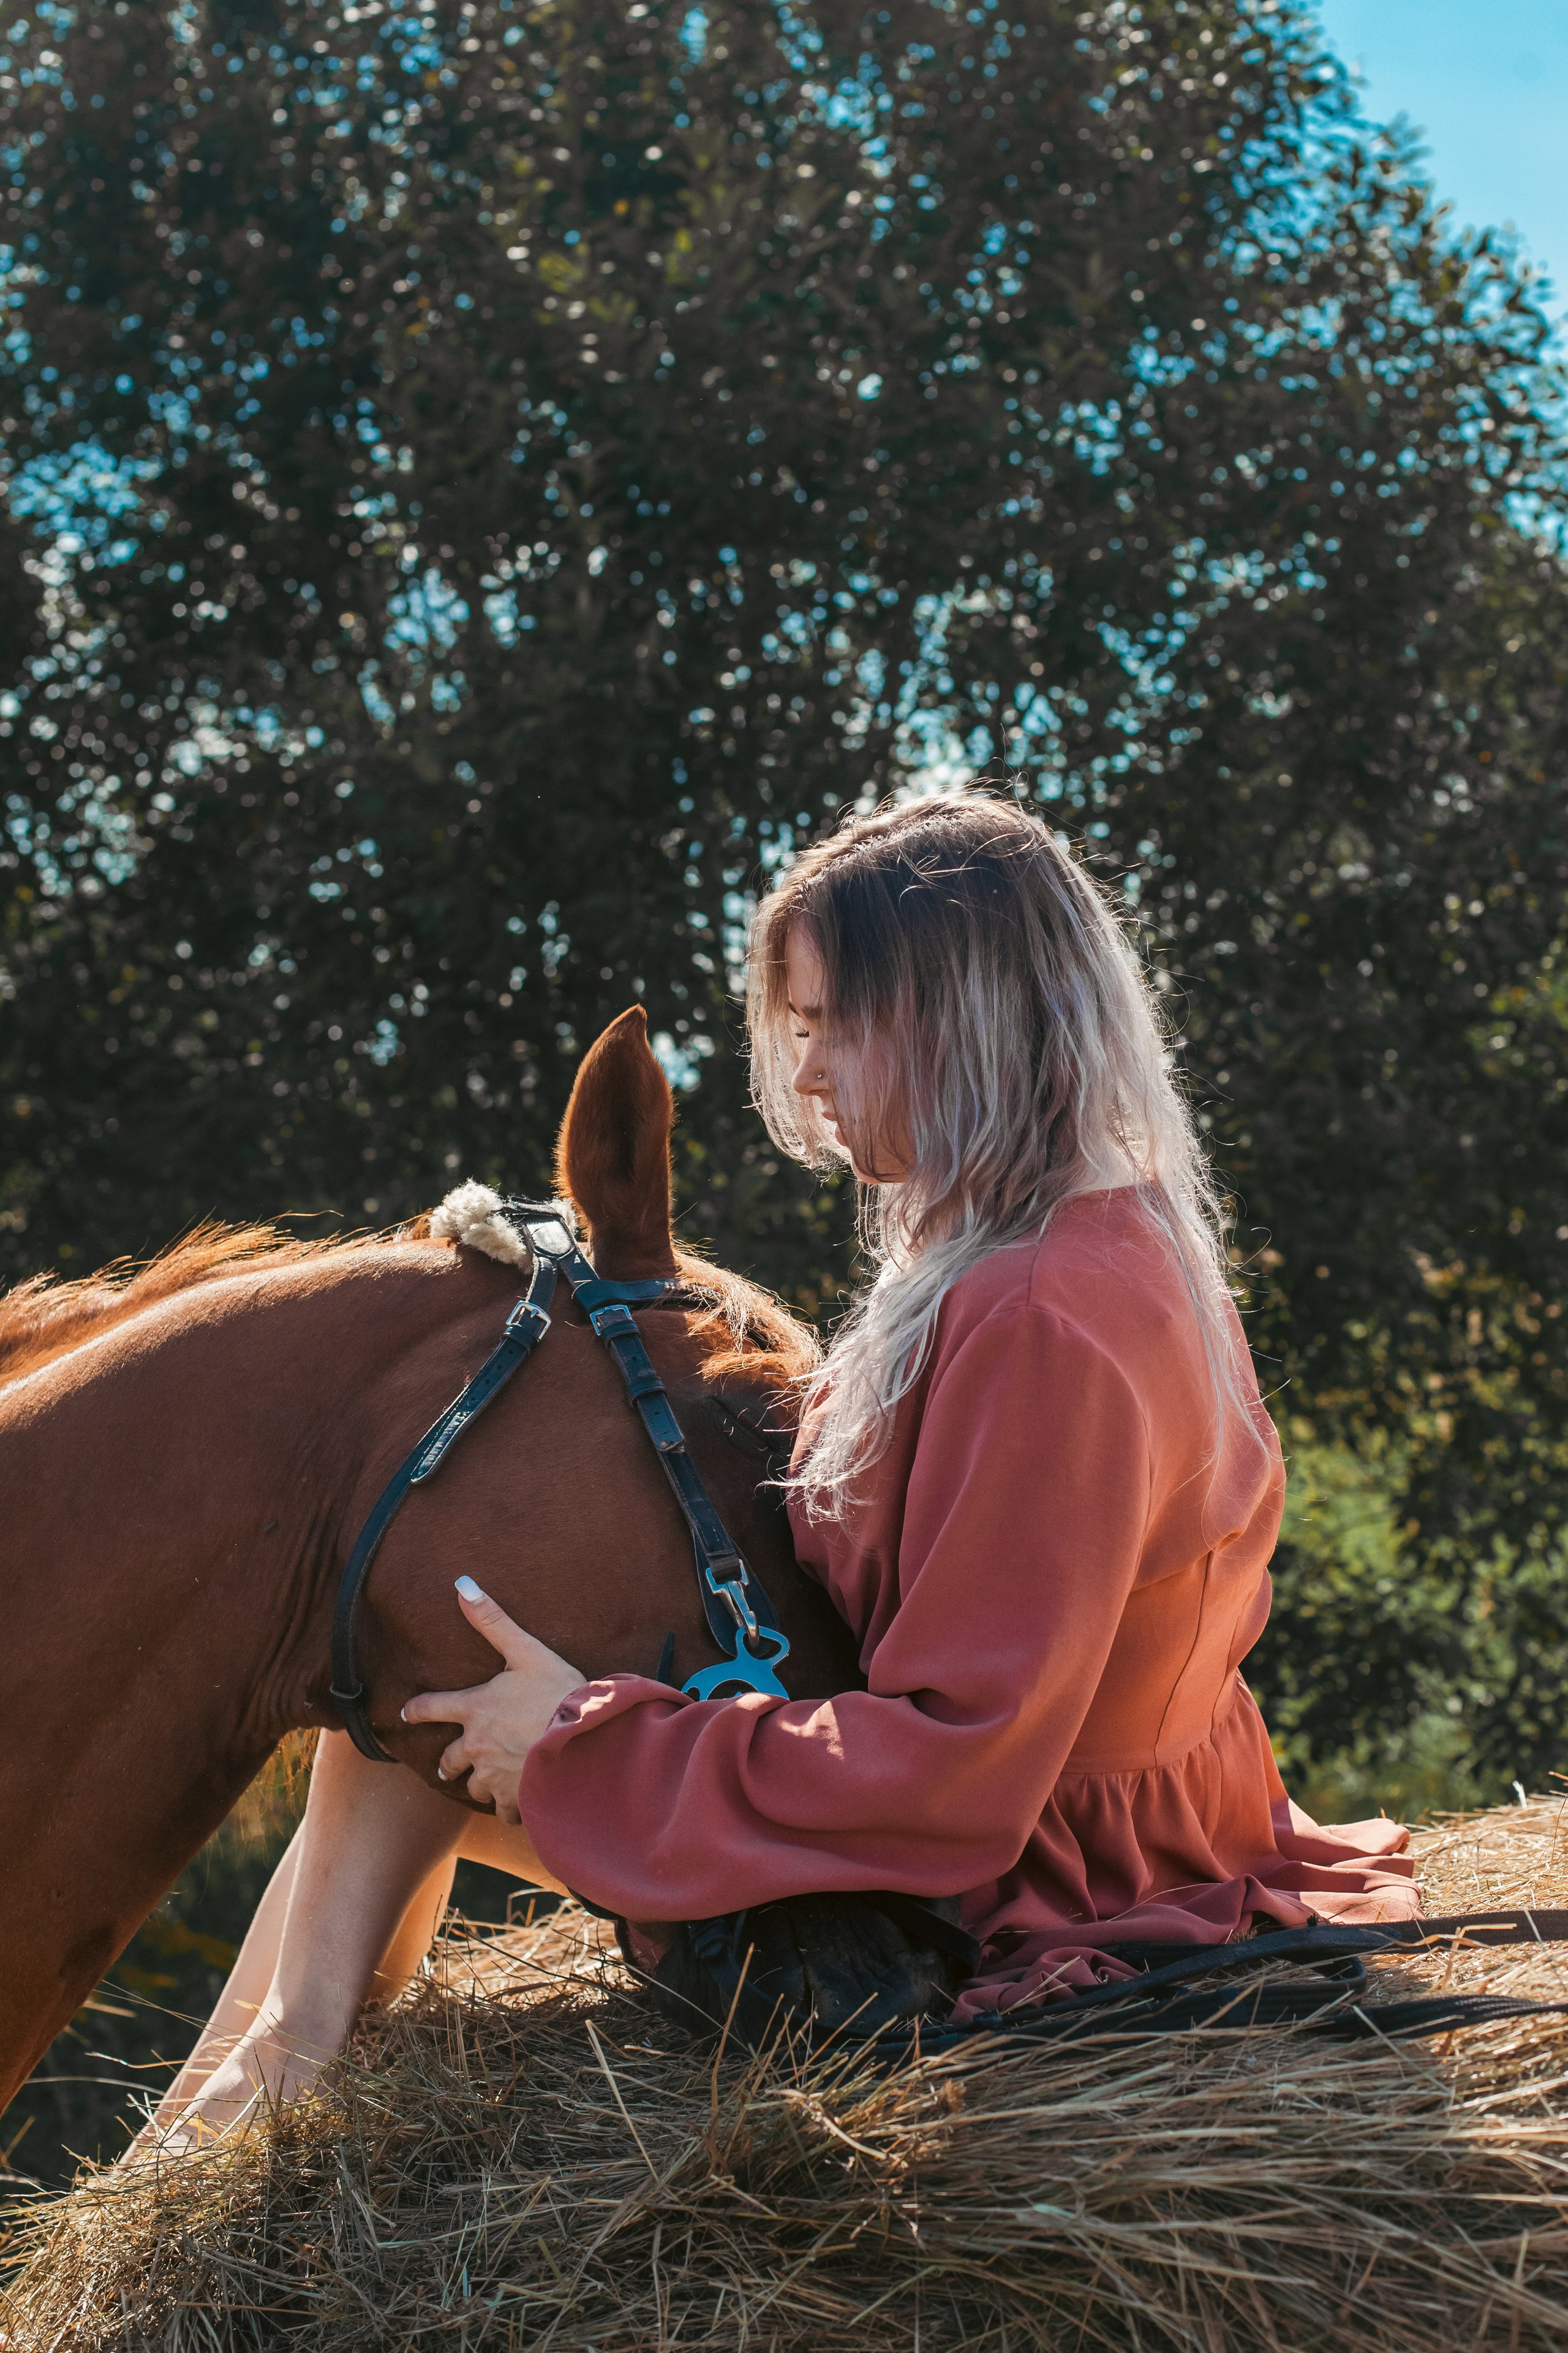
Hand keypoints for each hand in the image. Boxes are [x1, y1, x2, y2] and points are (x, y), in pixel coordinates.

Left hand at [401, 1578, 584, 1822]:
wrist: (584, 1742)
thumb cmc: (557, 1692)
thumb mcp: (526, 1651)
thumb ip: (493, 1621)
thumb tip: (462, 1584)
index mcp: (475, 1709)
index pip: (431, 1707)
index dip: (415, 1709)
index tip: (405, 1712)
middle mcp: (476, 1746)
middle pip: (449, 1760)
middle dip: (448, 1762)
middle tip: (446, 1765)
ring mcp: (493, 1775)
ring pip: (474, 1787)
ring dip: (478, 1784)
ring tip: (485, 1784)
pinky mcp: (514, 1798)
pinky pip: (504, 1810)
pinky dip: (508, 1806)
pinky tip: (517, 1803)